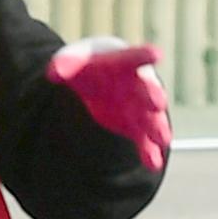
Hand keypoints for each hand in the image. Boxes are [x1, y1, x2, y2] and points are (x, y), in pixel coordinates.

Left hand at [49, 38, 172, 173]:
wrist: (98, 80)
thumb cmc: (87, 66)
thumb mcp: (72, 61)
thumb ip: (65, 65)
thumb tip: (54, 72)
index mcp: (122, 64)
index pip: (134, 58)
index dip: (144, 55)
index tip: (156, 54)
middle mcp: (136, 85)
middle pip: (147, 90)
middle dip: (152, 96)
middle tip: (158, 104)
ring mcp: (137, 108)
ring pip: (150, 118)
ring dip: (157, 127)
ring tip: (163, 139)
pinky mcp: (134, 127)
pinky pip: (143, 141)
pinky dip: (148, 152)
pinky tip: (153, 164)